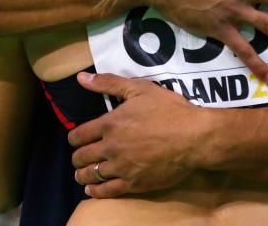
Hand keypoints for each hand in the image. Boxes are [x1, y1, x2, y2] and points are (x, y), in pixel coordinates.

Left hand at [68, 72, 201, 196]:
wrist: (193, 137)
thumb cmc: (169, 110)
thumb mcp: (139, 89)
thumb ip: (109, 83)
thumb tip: (81, 77)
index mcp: (110, 124)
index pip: (78, 136)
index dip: (74, 139)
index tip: (76, 140)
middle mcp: (111, 147)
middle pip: (81, 157)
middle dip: (77, 158)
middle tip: (79, 158)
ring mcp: (122, 167)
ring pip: (91, 176)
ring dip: (83, 175)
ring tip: (83, 174)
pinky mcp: (134, 183)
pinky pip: (107, 191)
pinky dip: (95, 191)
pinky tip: (93, 189)